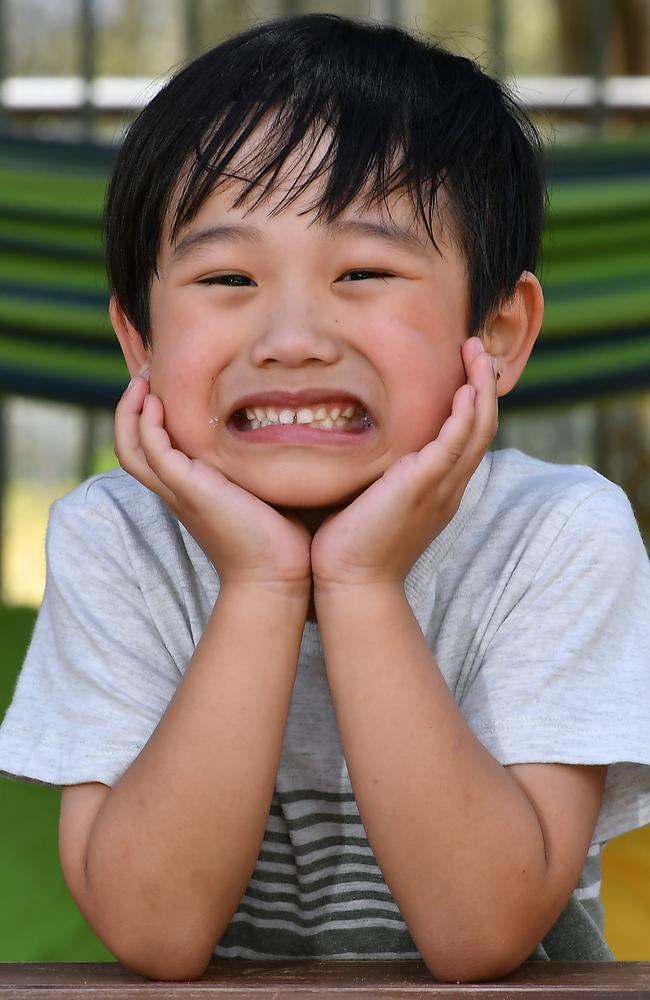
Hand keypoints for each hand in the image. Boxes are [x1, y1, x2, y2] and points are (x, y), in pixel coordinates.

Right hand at [114, 375, 311, 594]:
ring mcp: (180, 491)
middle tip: (146, 372)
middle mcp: (177, 490)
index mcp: (190, 488)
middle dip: (131, 406)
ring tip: (144, 379)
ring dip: (132, 410)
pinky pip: (154, 453)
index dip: (148, 415)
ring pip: (132, 448)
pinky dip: (149, 426)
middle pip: (129, 444)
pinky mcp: (190, 491)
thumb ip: (258, 461)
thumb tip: (289, 428)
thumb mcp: (262, 488)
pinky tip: (158, 402)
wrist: (277, 575)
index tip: (165, 383)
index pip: (152, 447)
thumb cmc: (280, 538)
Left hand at [310, 338, 497, 591]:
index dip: (471, 399)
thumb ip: (378, 472)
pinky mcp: (424, 488)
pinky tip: (464, 389)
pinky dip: (464, 414)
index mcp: (438, 488)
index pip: (466, 435)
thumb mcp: (372, 498)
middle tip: (476, 348)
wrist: (352, 582)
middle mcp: (447, 486)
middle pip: (481, 426)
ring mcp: (441, 488)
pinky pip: (455, 444)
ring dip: (479, 388)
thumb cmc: (352, 545)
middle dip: (482, 384)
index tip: (464, 368)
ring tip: (475, 352)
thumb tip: (356, 444)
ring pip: (477, 429)